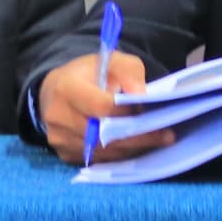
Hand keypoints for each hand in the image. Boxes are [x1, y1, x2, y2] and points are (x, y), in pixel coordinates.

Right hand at [36, 51, 170, 166]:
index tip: (150, 113)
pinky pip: (99, 160)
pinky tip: (136, 146)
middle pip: (104, 134)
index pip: (102, 107)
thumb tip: (141, 95)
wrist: (54, 92)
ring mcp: (59, 139)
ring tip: (156, 141)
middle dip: (138, 136)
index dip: (128, 112)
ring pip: (104, 151)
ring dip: (132, 148)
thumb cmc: (87, 74)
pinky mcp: (65, 155)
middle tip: (166, 136)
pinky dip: (120, 154)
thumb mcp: (110, 60)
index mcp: (66, 88)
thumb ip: (129, 71)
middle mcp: (57, 116)